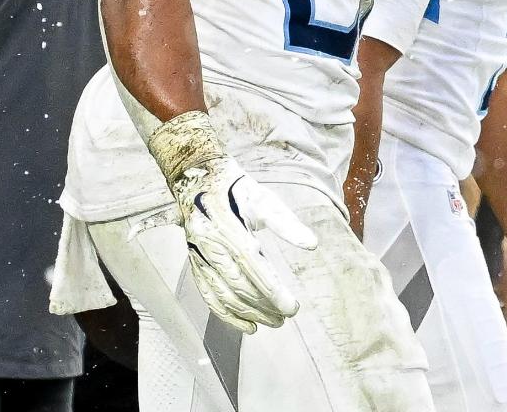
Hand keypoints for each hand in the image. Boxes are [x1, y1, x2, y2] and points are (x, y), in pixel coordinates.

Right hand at [171, 156, 317, 332]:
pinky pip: (208, 295)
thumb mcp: (266, 200)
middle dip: (263, 306)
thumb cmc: (238, 190)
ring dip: (248, 313)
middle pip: (238, 285)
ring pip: (223, 294)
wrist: (198, 180)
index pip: (253, 267)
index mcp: (229, 228)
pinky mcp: (194, 264)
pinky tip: (246, 326)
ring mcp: (199, 256)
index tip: (292, 307)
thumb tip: (311, 245)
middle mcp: (210, 245)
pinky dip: (226, 314)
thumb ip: (287, 224)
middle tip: (286, 317)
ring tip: (271, 322)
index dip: (272, 290)